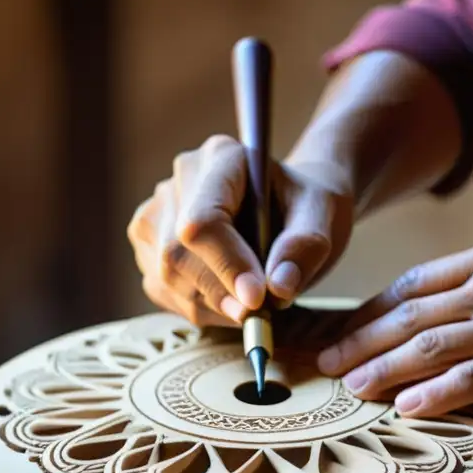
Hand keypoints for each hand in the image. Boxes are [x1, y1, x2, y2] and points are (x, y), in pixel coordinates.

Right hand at [127, 135, 353, 325]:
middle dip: (219, 294)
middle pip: (177, 254)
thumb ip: (306, 246)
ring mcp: (157, 213)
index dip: (226, 265)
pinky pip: (163, 291)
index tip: (257, 299)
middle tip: (259, 314)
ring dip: (212, 306)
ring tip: (252, 305)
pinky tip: (231, 301)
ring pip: (166, 278)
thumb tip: (279, 286)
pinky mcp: (149, 246)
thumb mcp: (323, 216)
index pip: (203, 220)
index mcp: (221, 158)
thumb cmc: (307, 205)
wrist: (291, 207)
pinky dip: (200, 309)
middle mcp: (180, 180)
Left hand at [316, 237, 472, 423]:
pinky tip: (403, 408)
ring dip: (380, 368)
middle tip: (323, 363)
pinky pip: (470, 380)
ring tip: (348, 387)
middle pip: (410, 313)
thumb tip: (430, 325)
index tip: (343, 332)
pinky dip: (432, 394)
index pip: (414, 283)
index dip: (370, 311)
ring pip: (429, 345)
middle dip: (359, 340)